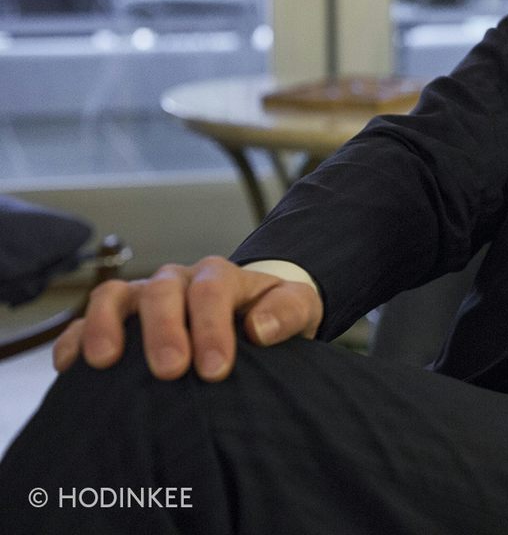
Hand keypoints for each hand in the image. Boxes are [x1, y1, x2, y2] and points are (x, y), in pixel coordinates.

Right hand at [53, 257, 322, 381]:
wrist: (250, 314)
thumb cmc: (272, 315)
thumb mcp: (298, 308)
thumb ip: (287, 312)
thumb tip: (259, 328)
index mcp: (219, 276)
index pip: (211, 290)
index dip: (212, 327)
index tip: (216, 369)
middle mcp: (176, 281)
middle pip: (162, 292)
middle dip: (164, 330)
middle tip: (171, 370)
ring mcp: (141, 298)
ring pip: (114, 296)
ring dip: (105, 325)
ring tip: (105, 361)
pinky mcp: (115, 321)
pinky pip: (84, 322)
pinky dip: (74, 339)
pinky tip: (70, 367)